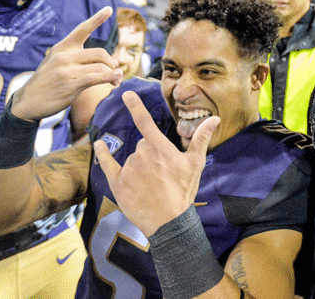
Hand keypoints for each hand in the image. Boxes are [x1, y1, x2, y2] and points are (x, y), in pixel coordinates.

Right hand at [11, 6, 120, 121]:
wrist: (28, 101)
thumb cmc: (49, 81)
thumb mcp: (58, 63)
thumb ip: (79, 59)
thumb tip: (111, 62)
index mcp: (62, 47)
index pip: (81, 29)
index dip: (97, 19)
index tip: (108, 9)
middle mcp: (64, 56)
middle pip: (99, 52)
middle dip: (111, 62)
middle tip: (116, 70)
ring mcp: (66, 70)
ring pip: (101, 66)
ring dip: (114, 74)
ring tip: (116, 80)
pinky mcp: (70, 85)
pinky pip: (97, 77)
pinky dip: (110, 77)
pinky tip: (115, 80)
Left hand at [92, 91, 218, 236]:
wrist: (168, 220)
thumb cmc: (183, 191)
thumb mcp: (196, 164)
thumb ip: (201, 138)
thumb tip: (214, 119)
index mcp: (160, 148)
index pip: (145, 122)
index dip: (135, 106)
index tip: (126, 93)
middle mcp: (141, 155)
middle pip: (143, 145)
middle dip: (151, 154)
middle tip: (162, 173)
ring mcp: (128, 169)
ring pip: (132, 158)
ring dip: (139, 166)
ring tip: (151, 184)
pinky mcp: (117, 182)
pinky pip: (107, 163)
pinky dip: (103, 153)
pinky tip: (100, 145)